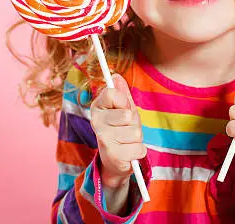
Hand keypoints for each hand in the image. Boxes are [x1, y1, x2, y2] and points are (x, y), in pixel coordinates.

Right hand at [90, 74, 145, 188]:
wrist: (116, 159)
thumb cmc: (121, 129)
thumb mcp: (124, 109)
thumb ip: (122, 93)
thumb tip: (116, 75)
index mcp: (97, 106)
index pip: (113, 93)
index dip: (124, 101)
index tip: (123, 108)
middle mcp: (96, 122)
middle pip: (127, 114)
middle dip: (134, 122)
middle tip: (126, 128)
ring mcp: (103, 139)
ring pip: (135, 132)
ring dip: (137, 138)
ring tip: (128, 141)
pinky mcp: (112, 155)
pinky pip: (138, 148)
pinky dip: (138, 151)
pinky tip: (128, 153)